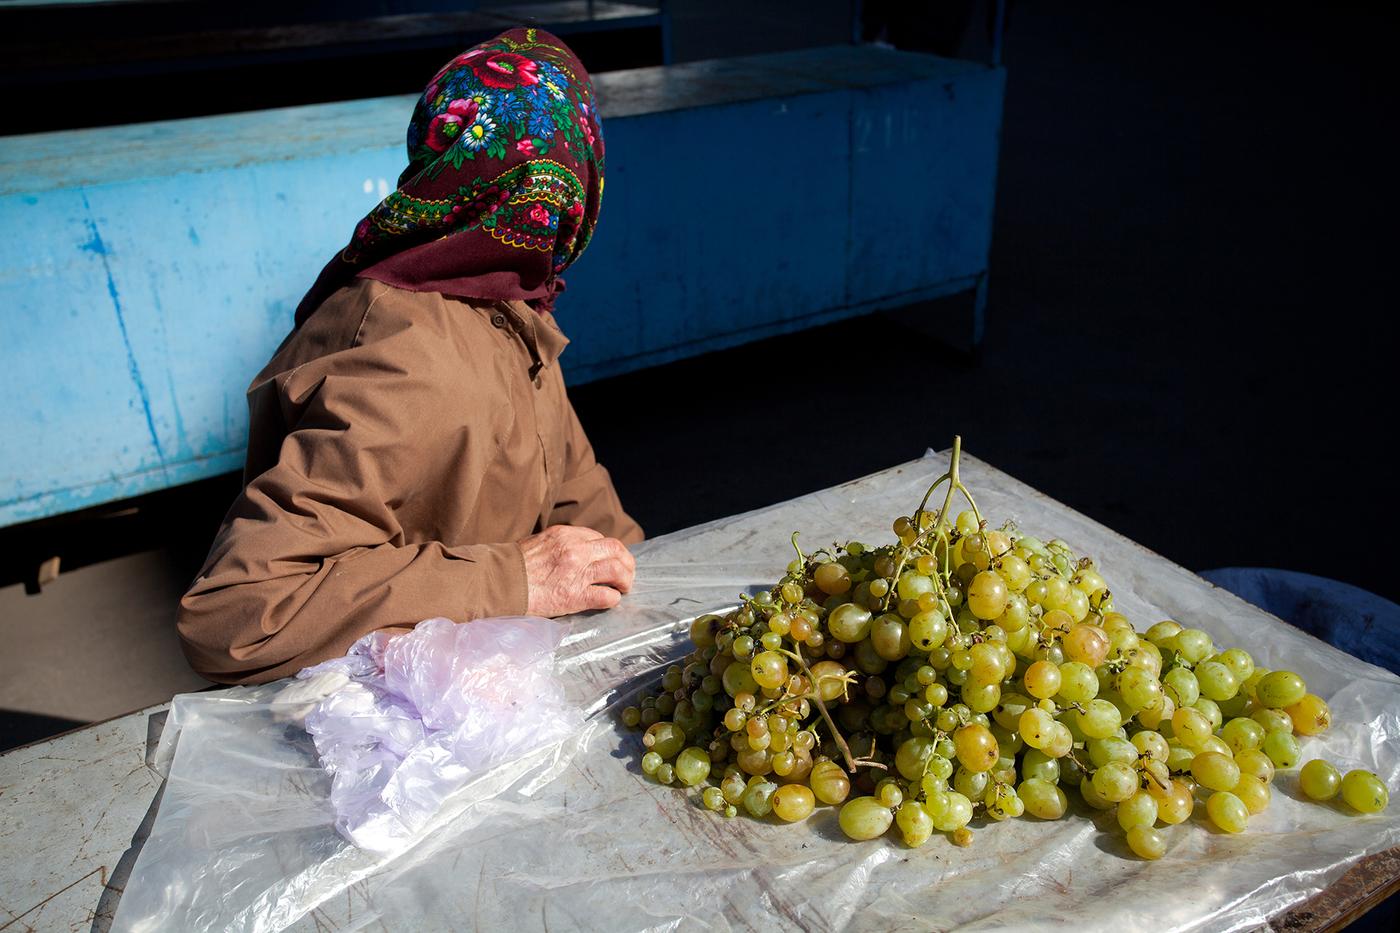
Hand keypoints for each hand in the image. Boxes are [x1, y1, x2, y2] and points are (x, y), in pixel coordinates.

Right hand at [519, 524, 635, 616]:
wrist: (499, 582)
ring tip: (624, 587)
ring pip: (617, 571)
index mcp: (566, 535)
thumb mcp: (540, 542)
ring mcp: (577, 573)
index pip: (599, 538)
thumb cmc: (514, 564)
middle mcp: (576, 550)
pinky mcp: (575, 596)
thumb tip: (577, 550)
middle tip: (627, 573)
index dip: (608, 550)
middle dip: (626, 561)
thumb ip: (561, 543)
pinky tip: (610, 600)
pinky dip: (613, 599)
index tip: (609, 559)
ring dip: (625, 580)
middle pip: (616, 550)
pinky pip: (606, 596)